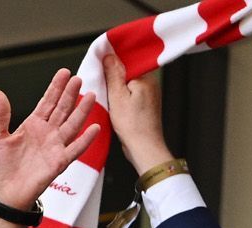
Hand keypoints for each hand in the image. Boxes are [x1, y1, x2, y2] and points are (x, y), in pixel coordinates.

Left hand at [0, 68, 99, 209]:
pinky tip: (94, 128)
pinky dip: (85, 140)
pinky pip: (74, 150)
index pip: (47, 102)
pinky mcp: (58, 163)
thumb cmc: (0, 169)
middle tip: (78, 79)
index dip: (55, 88)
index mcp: (32, 126)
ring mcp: (54, 147)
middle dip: (70, 94)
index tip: (64, 73)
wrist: (3, 195)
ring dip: (82, 111)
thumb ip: (0, 115)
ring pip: (71, 125)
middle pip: (62, 110)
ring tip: (91, 96)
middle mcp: (46, 134)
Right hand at [102, 53, 173, 172]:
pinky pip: (132, 92)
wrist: (144, 148)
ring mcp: (149, 94)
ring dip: (117, 84)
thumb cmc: (133, 126)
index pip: (129, 57)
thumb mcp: (117, 97)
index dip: (114, 57)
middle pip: (129, 69)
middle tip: (100, 78)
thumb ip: (113, 74)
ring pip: (129, 81)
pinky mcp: (146, 104)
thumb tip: (109, 55)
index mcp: (145, 77)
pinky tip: (113, 102)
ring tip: (106, 92)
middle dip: (114, 72)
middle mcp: (151, 83)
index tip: (101, 59)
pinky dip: (122, 94)